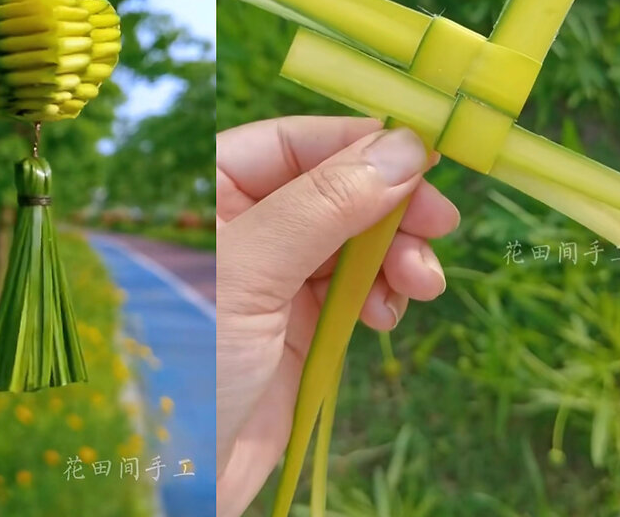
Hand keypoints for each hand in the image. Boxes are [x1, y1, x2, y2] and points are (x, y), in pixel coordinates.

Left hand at [215, 117, 458, 516]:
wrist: (177, 476)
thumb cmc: (189, 360)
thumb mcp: (251, 271)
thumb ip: (327, 204)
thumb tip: (404, 148)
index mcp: (209, 191)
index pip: (296, 143)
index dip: (363, 145)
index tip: (428, 156)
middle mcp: (244, 225)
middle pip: (337, 188)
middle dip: (392, 207)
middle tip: (442, 225)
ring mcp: (274, 277)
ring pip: (356, 240)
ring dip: (398, 255)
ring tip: (422, 284)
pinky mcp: (298, 325)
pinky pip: (356, 289)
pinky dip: (384, 294)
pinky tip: (389, 314)